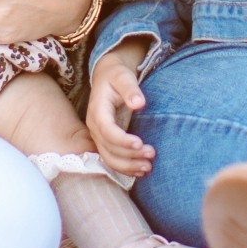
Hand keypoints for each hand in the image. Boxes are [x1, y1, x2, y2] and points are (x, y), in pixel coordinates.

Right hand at [86, 43, 153, 177]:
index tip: (140, 143)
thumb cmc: (116, 76)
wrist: (107, 78)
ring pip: (109, 158)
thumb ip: (130, 89)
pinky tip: (140, 171)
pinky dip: (125, 168)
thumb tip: (139, 103)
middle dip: (130, 155)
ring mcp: (98, 136)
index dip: (122, 140)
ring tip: (148, 167)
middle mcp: (94, 126)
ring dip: (128, 166)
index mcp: (97, 110)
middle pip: (109, 148)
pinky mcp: (105, 142)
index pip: (106, 130)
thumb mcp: (123, 77)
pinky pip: (112, 159)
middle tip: (152, 153)